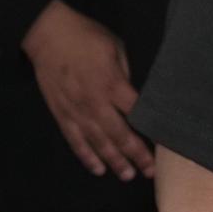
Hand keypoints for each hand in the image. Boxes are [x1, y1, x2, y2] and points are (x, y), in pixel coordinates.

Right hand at [22, 0, 154, 180]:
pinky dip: (86, 156)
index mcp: (112, 84)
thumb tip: (138, 96)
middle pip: (119, 134)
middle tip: (150, 172)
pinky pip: (74, 140)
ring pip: (97, 142)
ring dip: (113, 161)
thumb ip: (127, 74)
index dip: (151, 129)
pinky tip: (97, 169)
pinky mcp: (60, 114)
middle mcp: (94, 103)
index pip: (137, 112)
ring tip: (128, 176)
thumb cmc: (87, 38)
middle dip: (136, 154)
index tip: (166, 144)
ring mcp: (76, 111)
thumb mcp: (116, 48)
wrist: (47, 35)